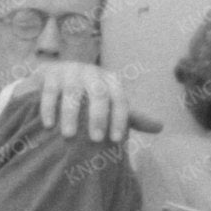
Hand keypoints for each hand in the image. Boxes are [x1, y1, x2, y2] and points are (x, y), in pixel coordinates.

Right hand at [0, 59, 128, 144]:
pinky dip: (49, 108)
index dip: (120, 118)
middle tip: (95, 140)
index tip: (116, 140)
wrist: (55, 77)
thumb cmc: (88, 97)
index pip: (120, 98)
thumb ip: (131, 116)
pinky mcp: (50, 73)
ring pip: (73, 92)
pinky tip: (49, 125)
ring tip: (69, 136)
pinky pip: (50, 91)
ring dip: (71, 114)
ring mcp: (70, 71)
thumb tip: (160, 127)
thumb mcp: (110, 105)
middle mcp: (92, 72)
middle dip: (98, 117)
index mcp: (110, 80)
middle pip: (99, 93)